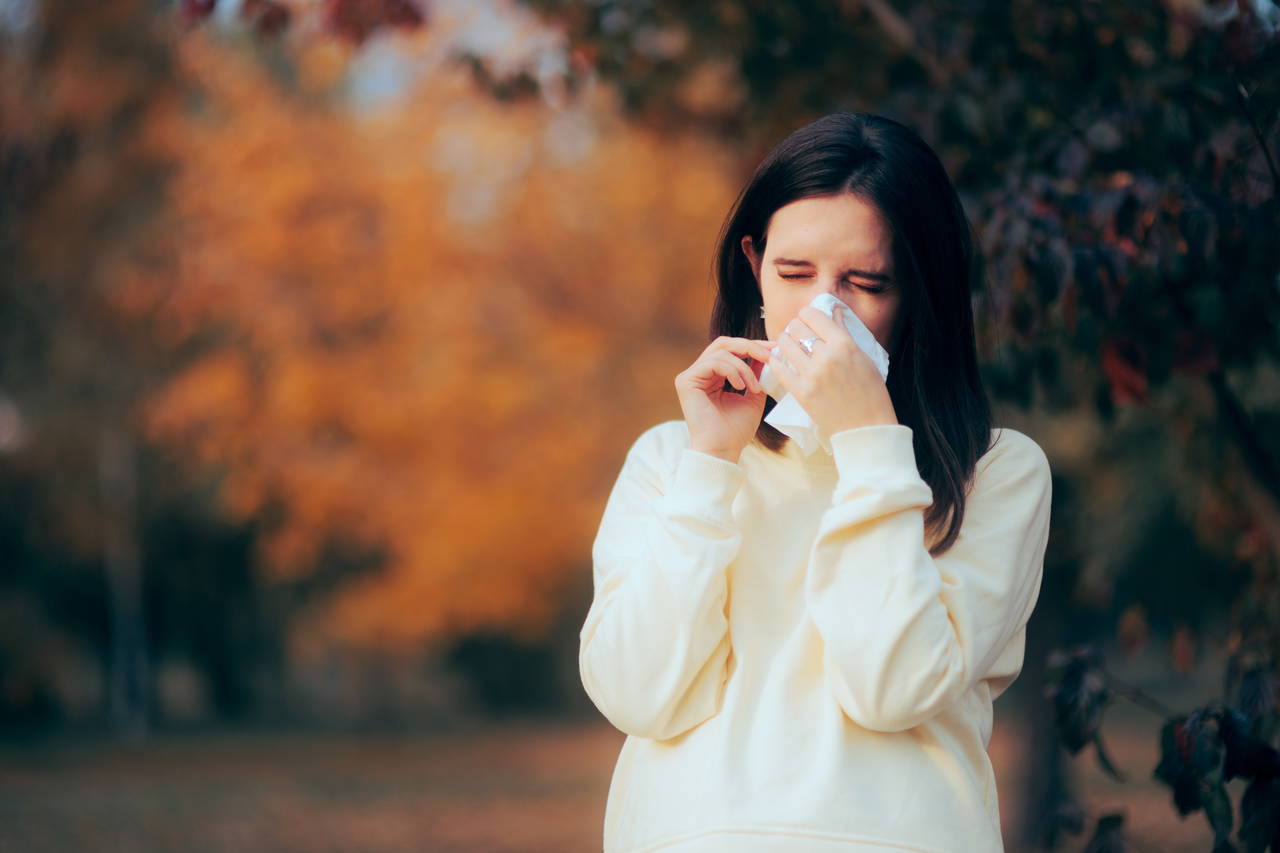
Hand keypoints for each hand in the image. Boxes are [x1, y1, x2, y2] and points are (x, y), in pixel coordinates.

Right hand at [676, 336, 776, 462]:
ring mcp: (690, 376)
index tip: (774, 348)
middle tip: (769, 355)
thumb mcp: (753, 396)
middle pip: (723, 343)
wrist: (723, 450)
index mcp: (712, 376)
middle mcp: (699, 373)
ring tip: (754, 387)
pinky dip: (732, 371)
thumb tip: (766, 352)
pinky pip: (713, 363)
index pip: (730, 349)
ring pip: (721, 352)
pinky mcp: (685, 381)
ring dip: (744, 367)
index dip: (752, 346)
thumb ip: (756, 374)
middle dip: (749, 346)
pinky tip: (740, 387)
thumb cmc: (736, 430)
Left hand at [769, 304, 897, 434]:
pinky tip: (780, 361)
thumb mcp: (864, 358)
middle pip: (796, 327)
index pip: (813, 315)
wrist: (866, 428)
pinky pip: (778, 368)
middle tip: (798, 334)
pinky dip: (776, 361)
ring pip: (784, 344)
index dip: (808, 314)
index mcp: (844, 344)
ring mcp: (811, 375)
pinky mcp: (801, 392)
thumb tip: (834, 310)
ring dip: (784, 342)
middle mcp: (826, 356)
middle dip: (795, 327)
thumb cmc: (871, 393)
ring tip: (790, 347)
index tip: (808, 320)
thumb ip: (845, 333)